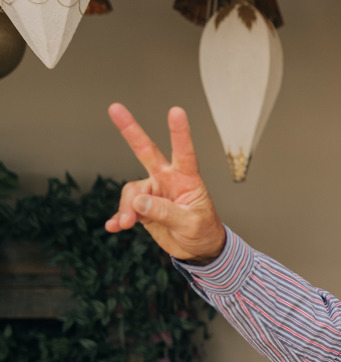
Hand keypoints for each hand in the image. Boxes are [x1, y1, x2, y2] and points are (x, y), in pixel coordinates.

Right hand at [105, 104, 225, 261]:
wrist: (197, 249)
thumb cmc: (203, 231)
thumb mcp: (191, 224)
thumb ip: (166, 212)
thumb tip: (139, 201)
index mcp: (187, 179)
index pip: (184, 152)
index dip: (179, 133)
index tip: (176, 111)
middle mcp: (167, 180)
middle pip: (147, 151)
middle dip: (131, 130)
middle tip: (115, 108)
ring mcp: (153, 192)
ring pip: (131, 192)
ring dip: (126, 207)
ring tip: (126, 223)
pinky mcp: (143, 207)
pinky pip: (125, 208)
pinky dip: (119, 217)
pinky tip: (114, 226)